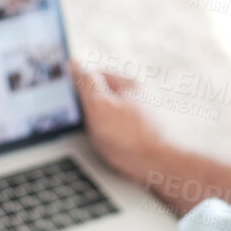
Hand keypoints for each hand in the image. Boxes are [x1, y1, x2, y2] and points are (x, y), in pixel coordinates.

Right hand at [69, 60, 167, 183]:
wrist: (161, 166)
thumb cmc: (130, 137)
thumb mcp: (99, 106)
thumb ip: (85, 83)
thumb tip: (74, 65)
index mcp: (128, 82)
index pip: (94, 74)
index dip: (77, 87)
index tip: (69, 101)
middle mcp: (138, 95)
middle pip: (102, 95)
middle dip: (90, 109)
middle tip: (86, 125)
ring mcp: (142, 114)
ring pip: (110, 114)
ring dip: (101, 125)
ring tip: (103, 139)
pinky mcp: (144, 133)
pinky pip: (120, 130)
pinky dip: (112, 137)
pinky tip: (114, 148)